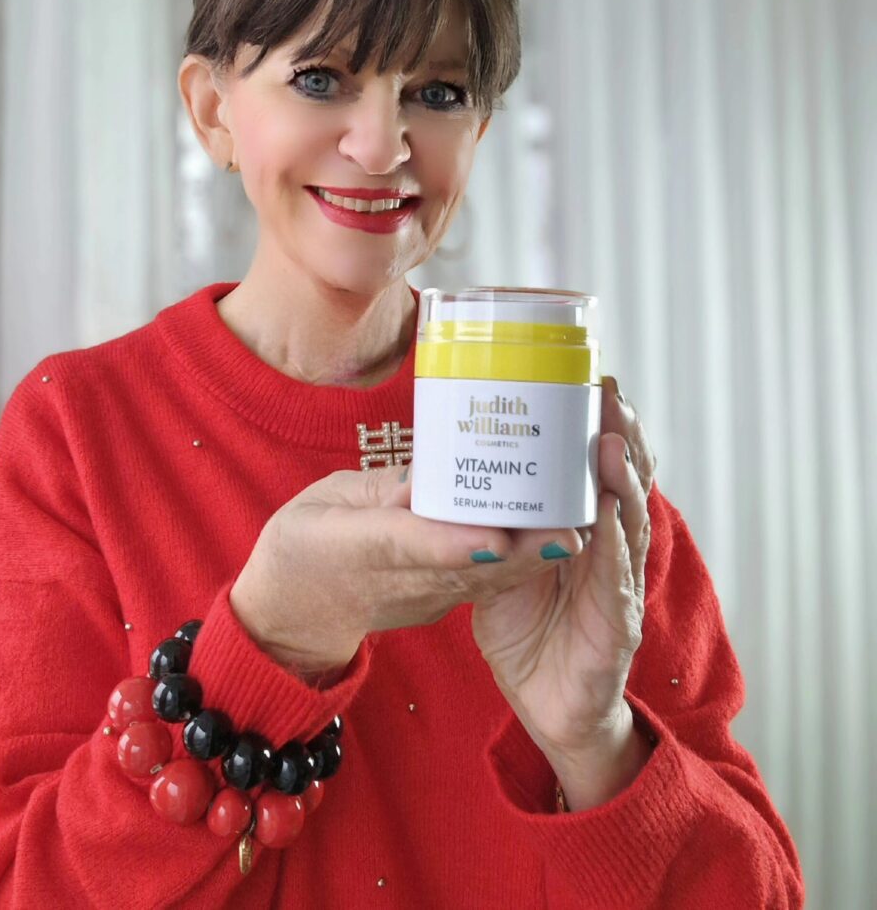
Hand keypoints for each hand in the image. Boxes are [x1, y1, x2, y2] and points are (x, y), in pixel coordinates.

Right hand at [229, 465, 600, 682]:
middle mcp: (397, 583)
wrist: (293, 613)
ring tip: (582, 528)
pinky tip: (558, 537)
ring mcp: (421, 598)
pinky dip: (520, 565)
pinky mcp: (436, 601)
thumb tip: (427, 477)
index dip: (455, 542)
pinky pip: (482, 584)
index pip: (407, 546)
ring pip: (483, 581)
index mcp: (356, 550)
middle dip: (521, 553)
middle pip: (465, 569)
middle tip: (571, 529)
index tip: (497, 537)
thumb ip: (378, 490)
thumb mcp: (324, 504)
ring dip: (533, 561)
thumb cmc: (303, 545)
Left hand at [470, 377, 654, 759]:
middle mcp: (611, 547)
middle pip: (626, 479)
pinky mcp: (617, 625)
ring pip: (630, 521)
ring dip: (622, 480)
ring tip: (608, 442)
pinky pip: (617, 581)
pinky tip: (608, 521)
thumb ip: (494, 522)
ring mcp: (620, 584)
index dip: (603, 422)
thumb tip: (454, 473)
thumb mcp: (502, 561)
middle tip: (608, 393)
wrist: (547, 706)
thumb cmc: (529, 629)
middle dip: (620, 434)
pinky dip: (614, 548)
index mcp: (585, 526)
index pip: (601, 464)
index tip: (594, 378)